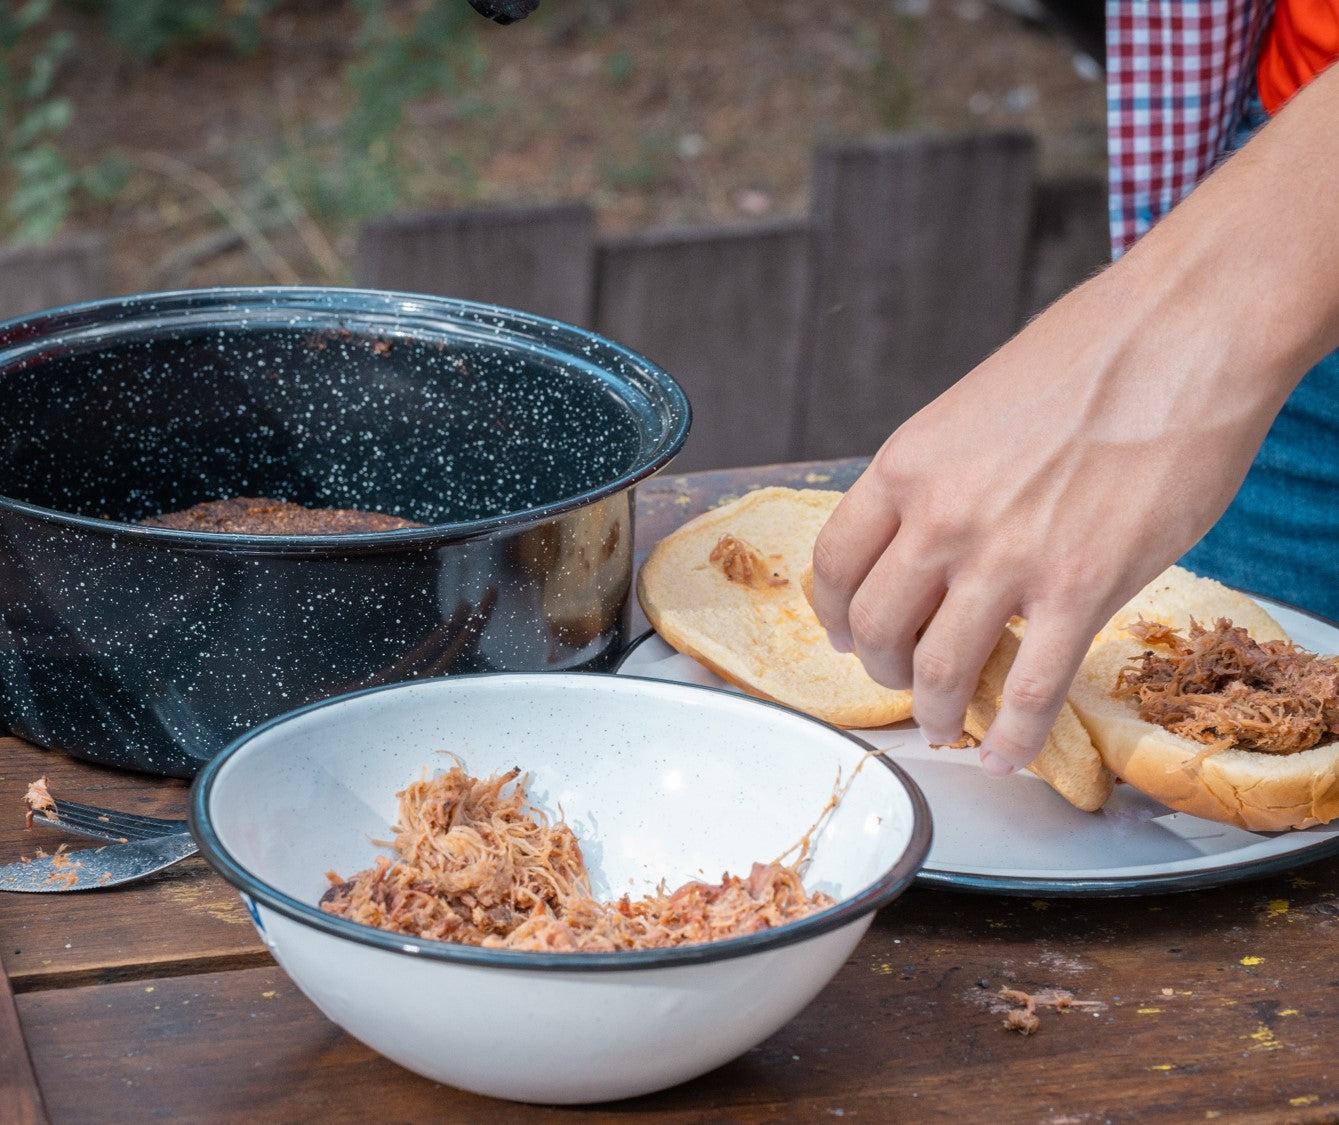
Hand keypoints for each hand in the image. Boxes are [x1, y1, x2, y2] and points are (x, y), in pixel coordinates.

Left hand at [809, 260, 1294, 774]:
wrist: (1182, 332)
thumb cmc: (1089, 354)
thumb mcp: (974, 406)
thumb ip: (941, 476)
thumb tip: (931, 531)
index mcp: (907, 466)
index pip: (835, 563)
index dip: (834, 613)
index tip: (848, 632)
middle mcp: (941, 518)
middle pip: (875, 626)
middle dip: (882, 669)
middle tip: (901, 680)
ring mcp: (1006, 558)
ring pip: (939, 670)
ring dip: (936, 713)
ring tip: (947, 727)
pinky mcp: (1081, 588)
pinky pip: (1029, 690)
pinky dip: (1012, 736)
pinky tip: (1007, 754)